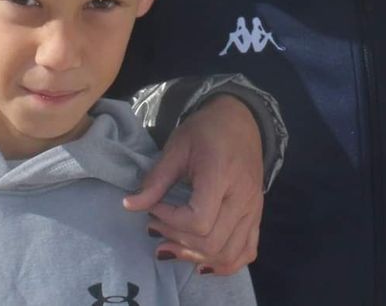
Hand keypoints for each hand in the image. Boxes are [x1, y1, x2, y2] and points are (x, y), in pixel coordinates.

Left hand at [122, 94, 262, 274]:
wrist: (241, 120)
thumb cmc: (206, 130)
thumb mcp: (177, 147)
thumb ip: (155, 180)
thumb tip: (128, 205)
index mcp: (222, 175)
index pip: (198, 221)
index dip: (171, 221)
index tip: (154, 208)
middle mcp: (243, 197)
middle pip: (212, 242)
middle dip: (177, 240)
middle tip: (156, 226)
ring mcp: (254, 210)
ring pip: (229, 254)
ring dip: (197, 257)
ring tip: (171, 246)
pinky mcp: (257, 216)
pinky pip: (247, 252)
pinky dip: (225, 264)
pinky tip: (201, 259)